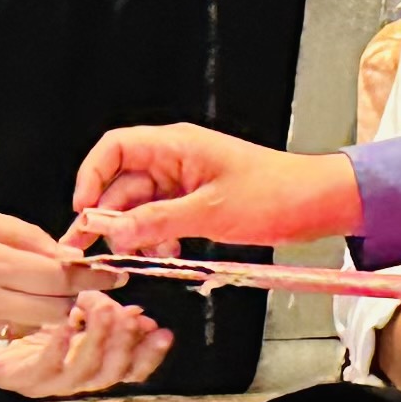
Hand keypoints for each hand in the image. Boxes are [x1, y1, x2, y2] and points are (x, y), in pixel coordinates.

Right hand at [0, 203, 123, 360]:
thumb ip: (22, 235)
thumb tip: (64, 252)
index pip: (60, 277)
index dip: (94, 276)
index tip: (113, 274)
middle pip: (59, 310)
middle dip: (76, 297)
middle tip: (80, 284)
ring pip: (36, 330)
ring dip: (48, 314)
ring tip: (37, 294)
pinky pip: (5, 341)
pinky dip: (12, 325)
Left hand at [0, 291, 173, 399]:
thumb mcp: (40, 266)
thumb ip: (73, 275)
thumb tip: (106, 281)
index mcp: (80, 345)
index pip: (126, 360)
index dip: (146, 350)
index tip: (159, 328)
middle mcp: (63, 366)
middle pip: (109, 373)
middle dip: (128, 346)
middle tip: (133, 317)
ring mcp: (37, 375)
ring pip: (79, 378)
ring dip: (97, 346)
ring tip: (103, 313)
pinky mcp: (9, 376)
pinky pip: (40, 375)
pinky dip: (58, 353)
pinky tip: (64, 326)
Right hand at [72, 124, 362, 255]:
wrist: (316, 203)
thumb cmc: (275, 193)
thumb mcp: (211, 212)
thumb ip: (159, 222)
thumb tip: (115, 233)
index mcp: (176, 145)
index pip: (114, 149)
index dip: (91, 177)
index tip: (83, 211)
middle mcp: (175, 159)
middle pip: (122, 183)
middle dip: (108, 216)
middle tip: (94, 250)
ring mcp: (185, 181)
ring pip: (140, 205)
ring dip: (135, 231)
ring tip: (138, 256)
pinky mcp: (196, 201)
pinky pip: (161, 218)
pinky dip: (157, 236)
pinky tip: (165, 253)